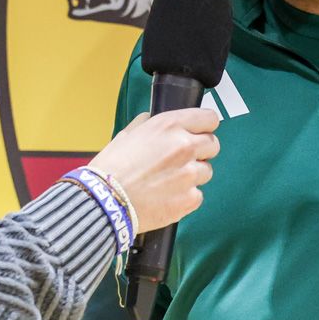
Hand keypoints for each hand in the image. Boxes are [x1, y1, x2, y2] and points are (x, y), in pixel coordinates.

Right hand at [92, 109, 220, 234]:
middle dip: (201, 151)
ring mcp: (189, 174)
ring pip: (206, 171)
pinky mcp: (189, 199)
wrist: (104, 200)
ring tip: (169, 181)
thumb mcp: (127, 134)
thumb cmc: (112, 168)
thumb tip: (153, 120)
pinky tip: (167, 196)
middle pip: (213, 144)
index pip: (210, 119)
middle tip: (182, 159)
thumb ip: (147, 123)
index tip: (200, 132)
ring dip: (193, 175)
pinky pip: (197, 195)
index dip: (204, 126)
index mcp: (170, 126)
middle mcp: (184, 147)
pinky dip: (186, 196)